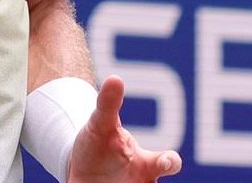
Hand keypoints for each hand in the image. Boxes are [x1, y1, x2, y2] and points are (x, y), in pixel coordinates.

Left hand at [67, 77, 181, 182]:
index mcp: (146, 164)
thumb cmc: (98, 144)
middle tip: (157, 174)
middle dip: (160, 176)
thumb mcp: (99, 124)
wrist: (81, 168)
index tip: (168, 161)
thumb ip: (108, 104)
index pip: (168, 162)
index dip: (170, 161)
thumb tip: (115, 78)